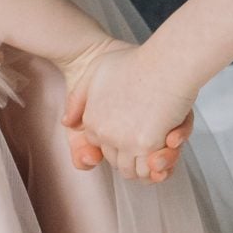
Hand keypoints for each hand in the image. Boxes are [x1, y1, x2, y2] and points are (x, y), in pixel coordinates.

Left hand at [63, 43, 195, 181]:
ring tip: (158, 148)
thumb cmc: (137, 62)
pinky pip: (150, 169)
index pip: (100, 146)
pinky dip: (158, 166)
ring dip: (144, 165)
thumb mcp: (97, 71)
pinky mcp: (147, 146)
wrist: (166, 61)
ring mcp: (125, 142)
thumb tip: (66, 122)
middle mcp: (104, 134)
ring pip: (132, 170)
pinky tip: (166, 148)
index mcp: (91, 121)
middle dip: (130, 157)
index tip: (132, 132)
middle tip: (148, 143)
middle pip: (116, 161)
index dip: (118, 141)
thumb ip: (78, 97)